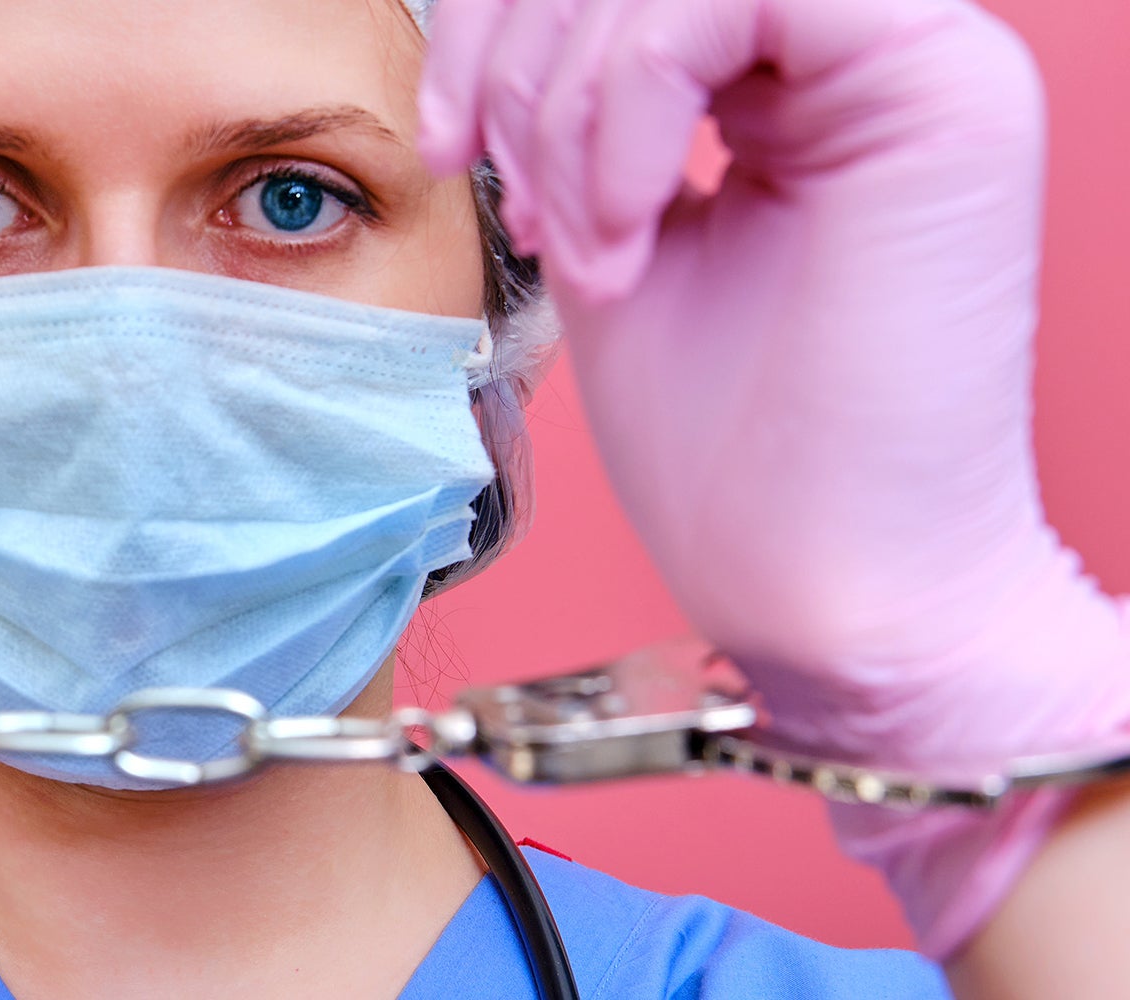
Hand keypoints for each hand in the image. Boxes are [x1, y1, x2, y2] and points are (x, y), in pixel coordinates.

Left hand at [420, 0, 1129, 956]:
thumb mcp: (605, 233)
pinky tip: (628, 235)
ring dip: (573, 106)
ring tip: (588, 249)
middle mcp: (858, 48)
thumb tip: (498, 39)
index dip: (498, 26)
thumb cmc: (725, 452)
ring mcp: (911, 56)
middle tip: (507, 195)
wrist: (821, 588)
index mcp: (788, 76)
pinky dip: (630, 109)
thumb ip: (579, 121)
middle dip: (522, 58)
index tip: (446, 143)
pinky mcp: (941, 85)